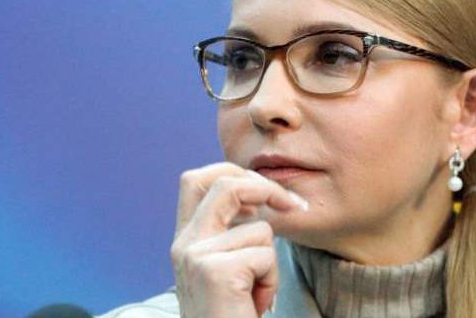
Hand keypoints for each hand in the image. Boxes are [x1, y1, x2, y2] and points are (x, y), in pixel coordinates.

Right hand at [170, 162, 308, 317]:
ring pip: (259, 228)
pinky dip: (271, 281)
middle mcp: (183, 244)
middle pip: (223, 182)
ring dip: (271, 262)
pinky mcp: (214, 271)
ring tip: (256, 292)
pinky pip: (265, 255)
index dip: (232, 172)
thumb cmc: (232, 316)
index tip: (264, 193)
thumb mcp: (227, 270)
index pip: (196, 180)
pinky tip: (255, 305)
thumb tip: (263, 196)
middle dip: (265, 188)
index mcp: (185, 240)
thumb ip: (232, 233)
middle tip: (292, 207)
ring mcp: (195, 256)